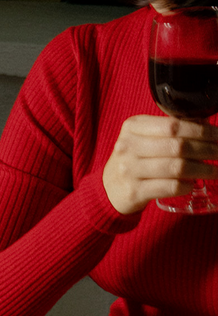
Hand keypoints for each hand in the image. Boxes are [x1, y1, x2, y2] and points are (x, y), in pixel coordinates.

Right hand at [102, 115, 217, 214]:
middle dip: (207, 150)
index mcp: (132, 128)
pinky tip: (192, 185)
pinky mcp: (134, 192)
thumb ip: (167, 129)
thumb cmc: (132, 161)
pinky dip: (185, 186)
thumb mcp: (142, 138)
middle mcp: (128, 147)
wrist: (108, 191)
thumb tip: (205, 124)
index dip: (201, 130)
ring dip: (201, 170)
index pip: (174, 125)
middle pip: (177, 146)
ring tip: (215, 171)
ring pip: (176, 168)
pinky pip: (168, 187)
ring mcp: (129, 170)